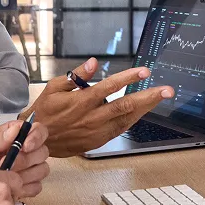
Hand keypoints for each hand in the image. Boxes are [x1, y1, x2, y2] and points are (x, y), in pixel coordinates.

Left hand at [0, 120, 49, 198]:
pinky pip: (36, 187)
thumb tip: (16, 130)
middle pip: (43, 152)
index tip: (24, 146)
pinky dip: (25, 188)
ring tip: (6, 177)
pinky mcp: (26, 186)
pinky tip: (11, 188)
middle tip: (7, 165)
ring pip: (42, 170)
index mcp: (17, 135)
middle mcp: (27, 151)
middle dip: (26, 159)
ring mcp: (28, 169)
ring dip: (26, 174)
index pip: (39, 131)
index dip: (36, 138)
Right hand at [19, 59, 173, 157]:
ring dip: (145, 108)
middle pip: (125, 105)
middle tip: (167, 90)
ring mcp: (97, 131)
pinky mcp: (98, 141)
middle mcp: (92, 117)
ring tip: (159, 98)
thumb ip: (75, 76)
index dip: (128, 78)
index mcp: (81, 101)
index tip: (144, 71)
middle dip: (148, 97)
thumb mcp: (53, 88)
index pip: (110, 87)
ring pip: (127, 119)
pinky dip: (133, 120)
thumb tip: (93, 63)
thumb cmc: (45, 111)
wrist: (37, 141)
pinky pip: (120, 129)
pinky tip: (142, 112)